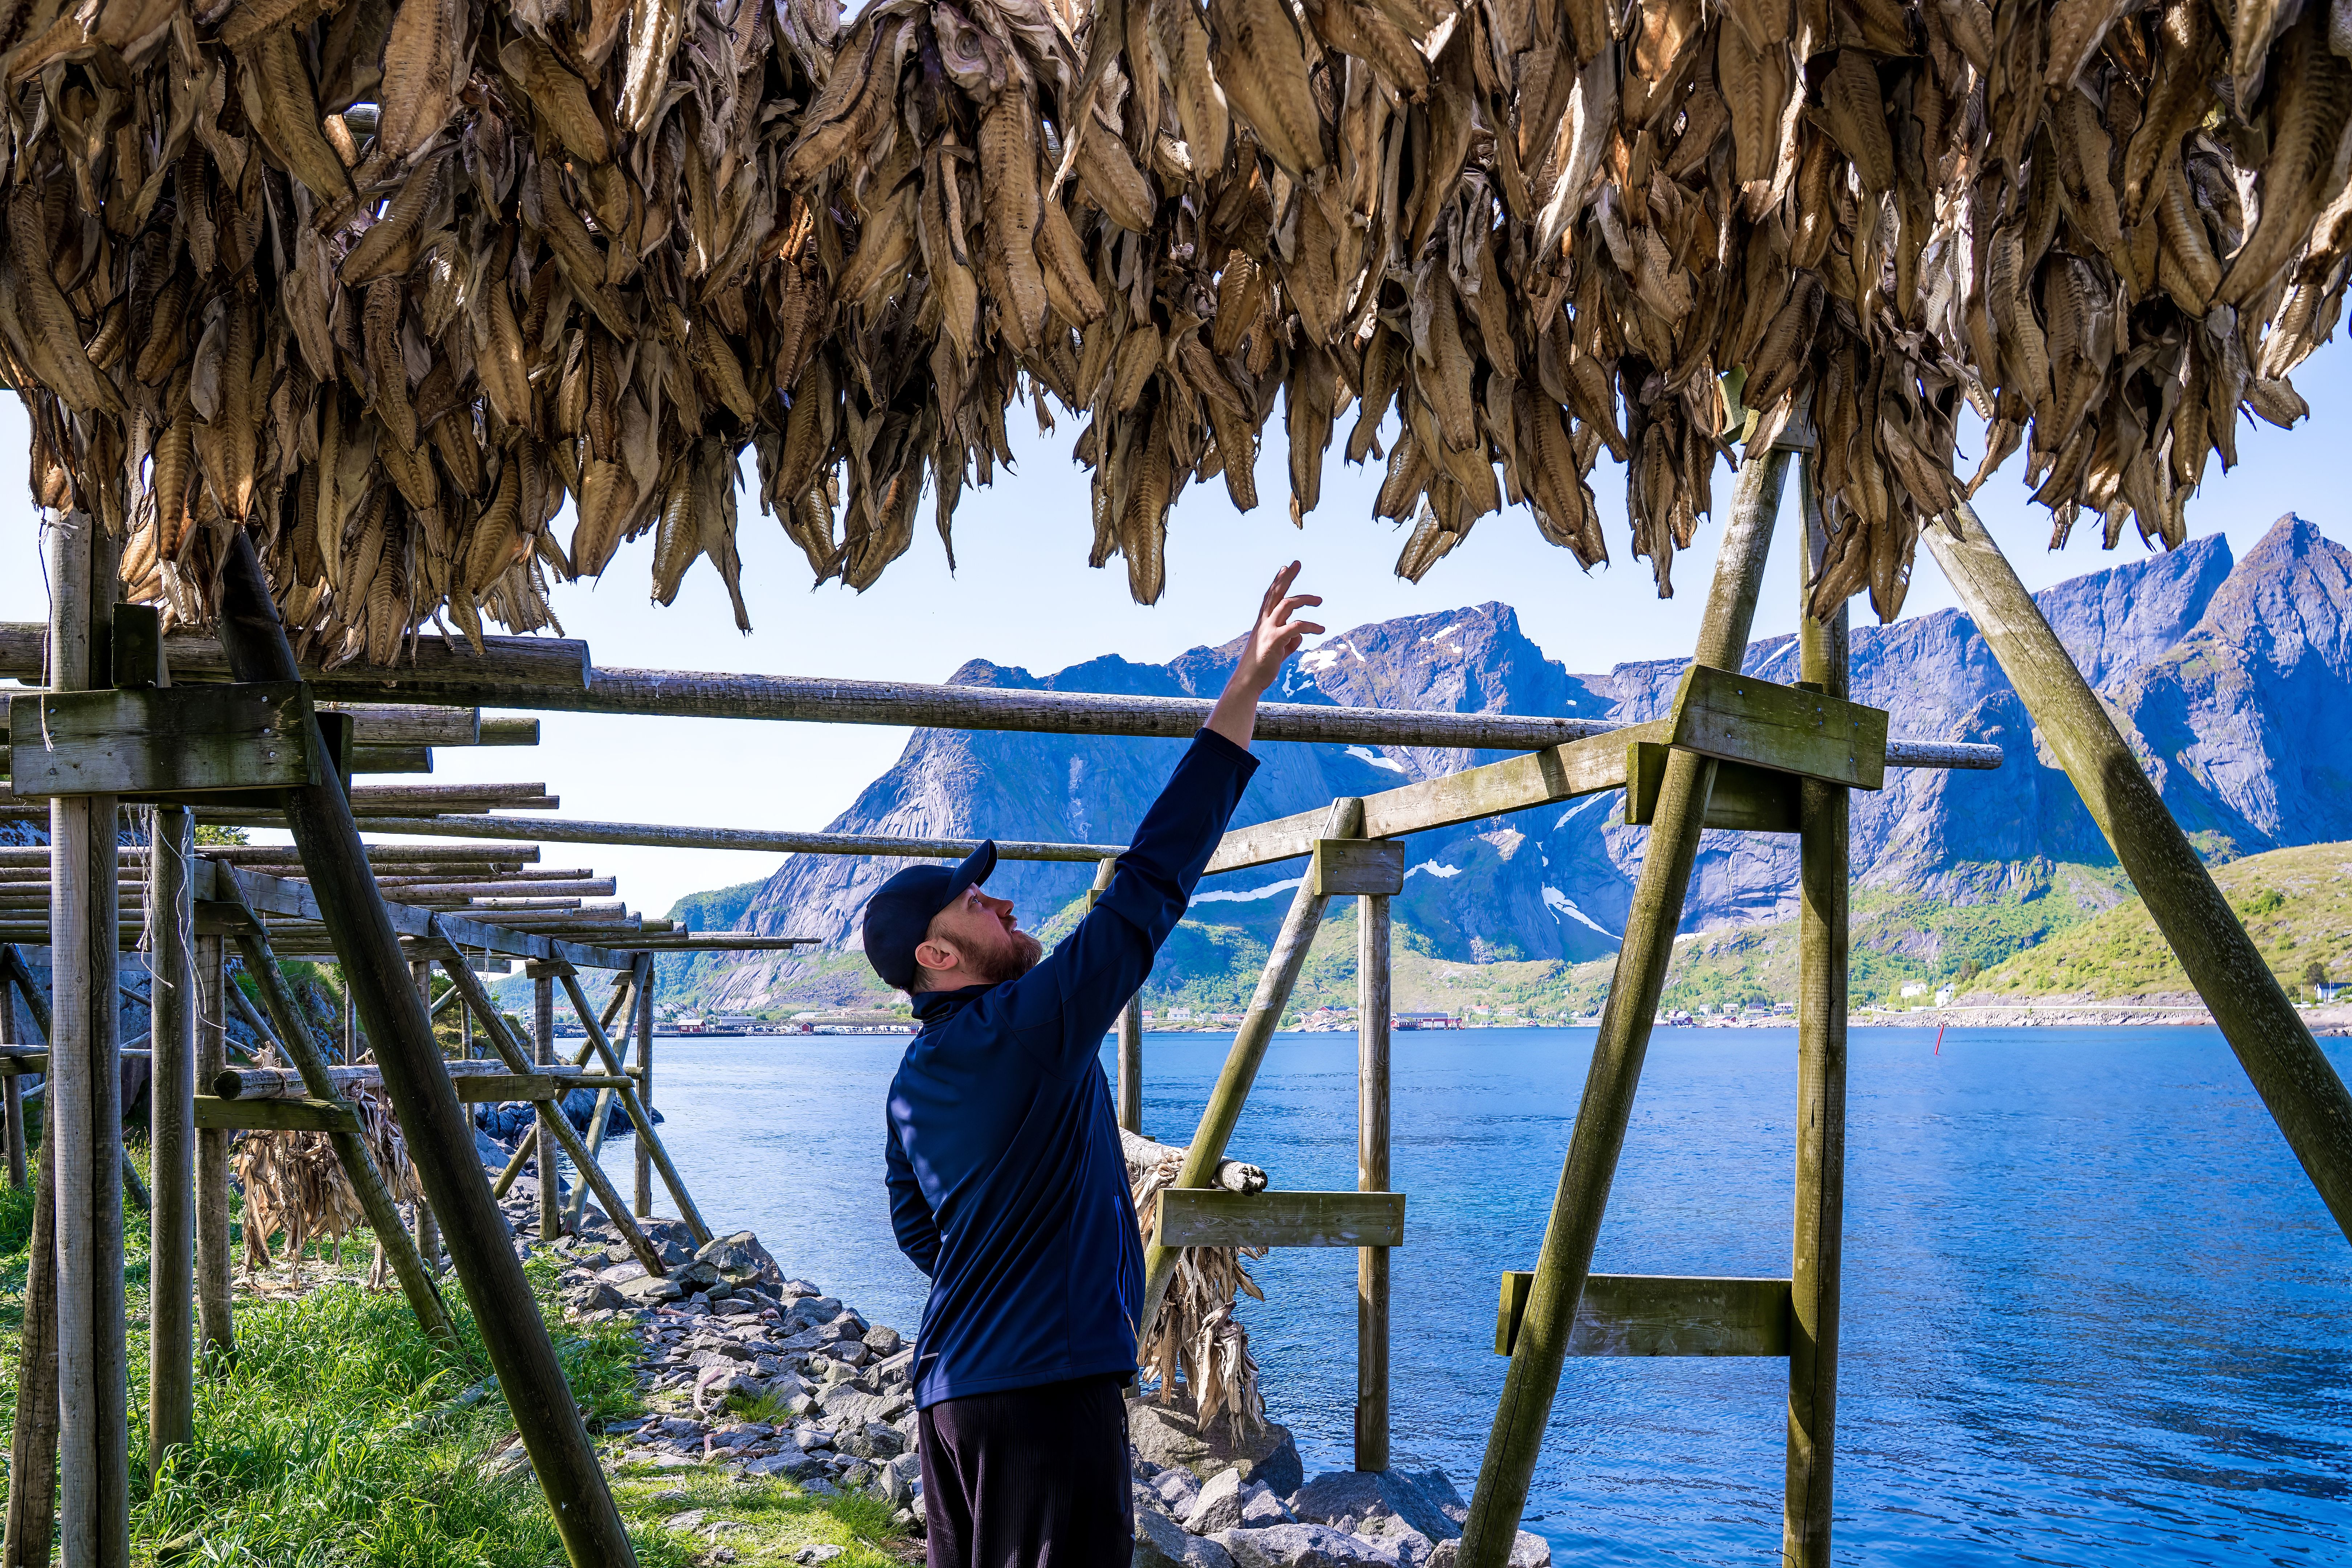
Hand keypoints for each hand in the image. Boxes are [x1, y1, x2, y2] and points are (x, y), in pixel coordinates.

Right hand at [1207, 562, 1325, 749]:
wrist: (1248, 682)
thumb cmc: (1262, 667)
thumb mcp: (1278, 650)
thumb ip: (1288, 640)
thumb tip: (1299, 636)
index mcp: (1263, 622)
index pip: (1270, 596)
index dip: (1278, 580)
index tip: (1285, 567)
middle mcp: (1264, 622)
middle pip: (1276, 592)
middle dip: (1287, 576)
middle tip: (1297, 562)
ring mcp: (1268, 630)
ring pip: (1287, 604)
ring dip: (1305, 599)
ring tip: (1320, 600)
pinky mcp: (1275, 641)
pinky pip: (1296, 627)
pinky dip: (1310, 626)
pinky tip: (1321, 629)